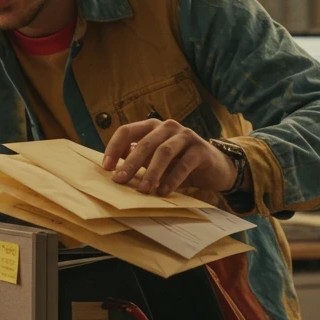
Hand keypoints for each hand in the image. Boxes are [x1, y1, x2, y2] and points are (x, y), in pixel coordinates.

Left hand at [101, 119, 236, 194]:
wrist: (213, 167)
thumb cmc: (178, 163)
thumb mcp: (154, 160)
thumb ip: (135, 158)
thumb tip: (111, 168)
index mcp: (152, 127)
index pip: (127, 131)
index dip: (114, 148)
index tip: (106, 168)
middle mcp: (168, 127)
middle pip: (144, 143)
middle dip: (130, 163)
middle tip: (119, 181)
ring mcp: (186, 136)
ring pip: (164, 152)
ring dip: (151, 172)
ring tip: (143, 190)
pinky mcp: (201, 149)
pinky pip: (183, 164)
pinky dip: (172, 179)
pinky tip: (163, 192)